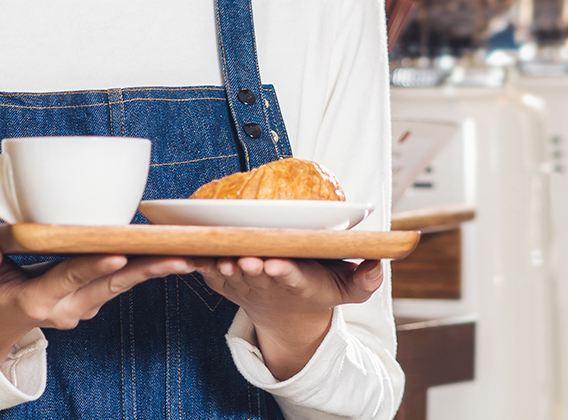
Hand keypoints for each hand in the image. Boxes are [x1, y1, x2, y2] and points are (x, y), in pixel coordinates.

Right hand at [0, 236, 192, 367]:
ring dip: (155, 270)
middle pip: (110, 285)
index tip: (117, 254)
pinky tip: (172, 255)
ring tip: (188, 256)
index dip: (93, 266)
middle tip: (178, 257)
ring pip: (123, 286)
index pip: (70, 279)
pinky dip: (147, 269)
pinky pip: (123, 284)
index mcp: (38, 301)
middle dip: (145, 270)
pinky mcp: (93, 299)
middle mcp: (67, 308)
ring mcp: (83, 307)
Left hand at [200, 257, 382, 380]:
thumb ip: (365, 279)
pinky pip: (207, 273)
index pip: (292, 276)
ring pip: (230, 274)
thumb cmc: (319, 289)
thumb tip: (379, 263)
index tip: (276, 264)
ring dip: (223, 268)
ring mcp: (244, 284)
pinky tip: (187, 254)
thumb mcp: (348, 289)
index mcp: (299, 282)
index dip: (283, 271)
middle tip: (244, 258)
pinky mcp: (224, 281)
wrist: (287, 314)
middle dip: (250, 265)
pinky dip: (197, 266)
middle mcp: (269, 284)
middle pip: (257, 273)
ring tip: (219, 259)